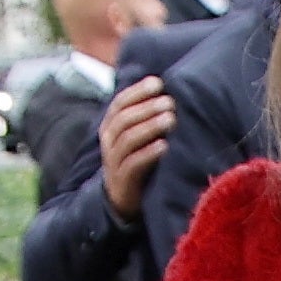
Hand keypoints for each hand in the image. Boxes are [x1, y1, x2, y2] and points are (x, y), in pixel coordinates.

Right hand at [100, 74, 173, 212]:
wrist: (123, 198)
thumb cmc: (137, 159)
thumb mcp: (138, 135)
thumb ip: (146, 116)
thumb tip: (170, 90)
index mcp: (111, 126)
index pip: (120, 103)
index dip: (137, 91)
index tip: (158, 83)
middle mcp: (108, 141)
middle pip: (124, 119)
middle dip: (147, 108)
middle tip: (170, 102)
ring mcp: (113, 161)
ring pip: (128, 139)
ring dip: (150, 127)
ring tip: (171, 119)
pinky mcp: (123, 179)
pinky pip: (133, 164)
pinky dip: (149, 153)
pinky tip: (164, 145)